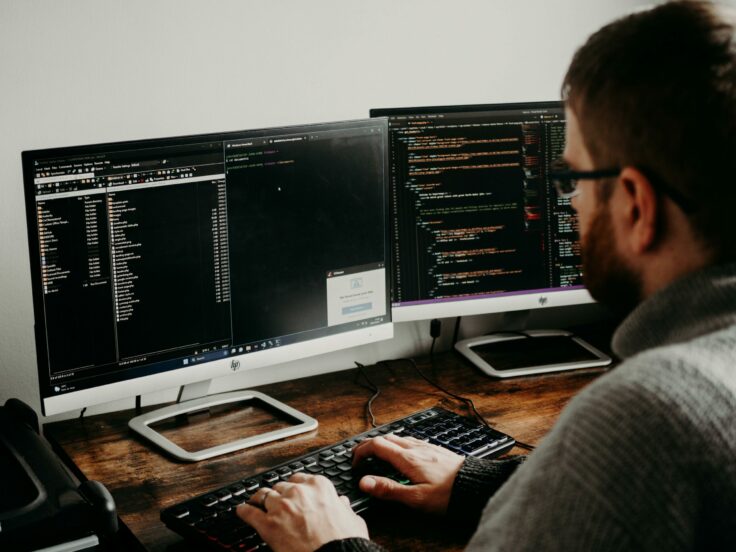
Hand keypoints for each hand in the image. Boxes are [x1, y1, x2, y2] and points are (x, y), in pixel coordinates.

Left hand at [236, 473, 367, 551]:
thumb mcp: (352, 519)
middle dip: (278, 494)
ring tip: (254, 501)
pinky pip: (249, 513)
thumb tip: (342, 503)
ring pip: (263, 495)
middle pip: (280, 486)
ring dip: (259, 499)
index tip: (292, 490)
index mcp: (319, 486)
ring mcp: (281, 507)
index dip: (294, 487)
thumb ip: (343, 507)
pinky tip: (241, 510)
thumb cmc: (344, 541)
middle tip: (276, 501)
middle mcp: (298, 492)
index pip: (299, 479)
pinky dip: (243, 511)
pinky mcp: (267, 525)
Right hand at [352, 434, 463, 514]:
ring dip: (384, 443)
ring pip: (399, 437)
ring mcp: (426, 446)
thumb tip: (365, 482)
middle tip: (360, 456)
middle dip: (369, 445)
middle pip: (386, 437)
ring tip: (377, 453)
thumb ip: (389, 489)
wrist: (476, 485)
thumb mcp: (415, 498)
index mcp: (407, 458)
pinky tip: (403, 453)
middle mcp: (416, 448)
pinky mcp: (435, 449)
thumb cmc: (449, 494)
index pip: (376, 445)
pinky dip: (398, 443)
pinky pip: (411, 440)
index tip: (354, 462)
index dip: (361, 451)